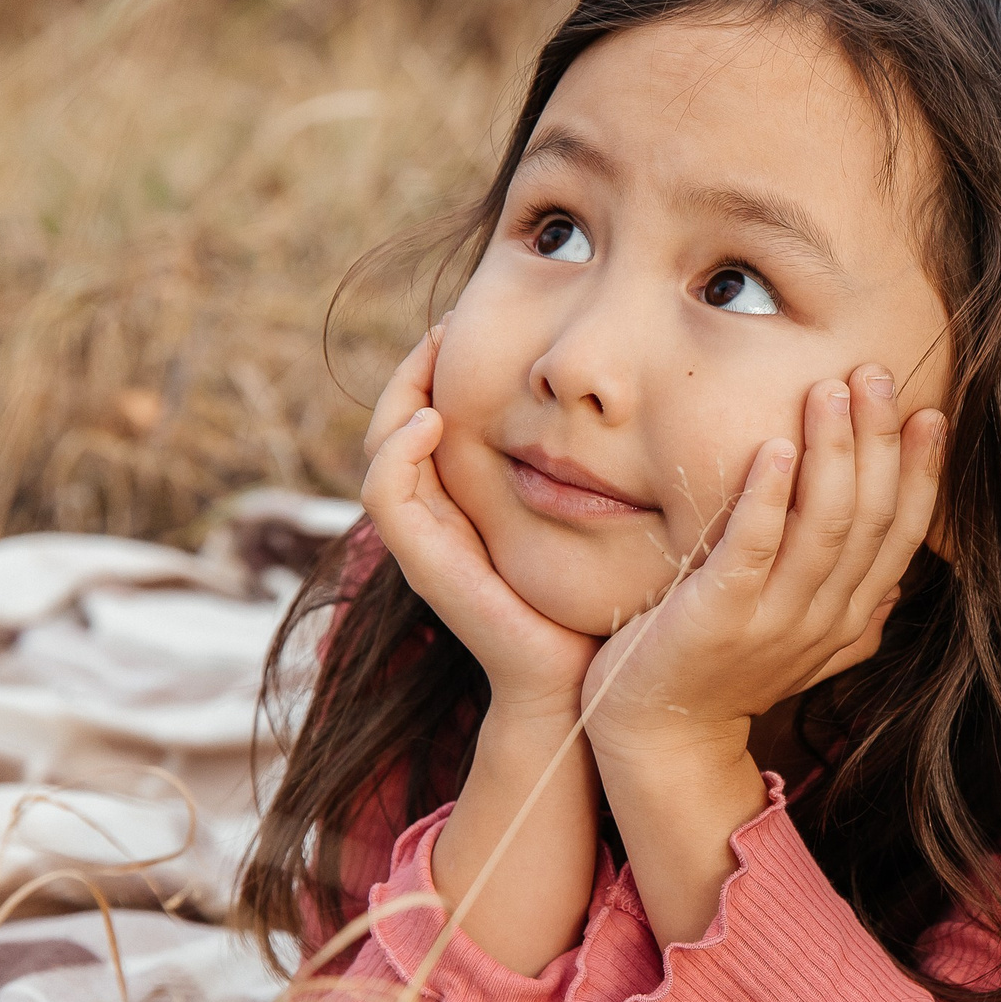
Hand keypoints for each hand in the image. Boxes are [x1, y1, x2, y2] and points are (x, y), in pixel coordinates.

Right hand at [359, 321, 598, 714]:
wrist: (577, 678)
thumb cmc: (591, 599)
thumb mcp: (590, 513)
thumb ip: (586, 467)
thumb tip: (621, 406)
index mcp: (467, 501)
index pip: (430, 416)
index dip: (441, 369)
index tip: (473, 322)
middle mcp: (437, 515)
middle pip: (396, 420)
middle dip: (416, 367)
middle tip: (448, 323)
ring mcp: (424, 538)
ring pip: (379, 446)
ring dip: (399, 393)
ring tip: (434, 351)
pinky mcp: (424, 561)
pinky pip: (386, 492)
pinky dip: (398, 449)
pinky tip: (433, 420)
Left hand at [579, 364, 943, 773]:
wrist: (659, 737)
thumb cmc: (722, 674)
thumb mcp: (801, 648)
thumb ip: (852, 618)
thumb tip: (896, 588)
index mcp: (848, 616)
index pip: (903, 535)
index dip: (921, 473)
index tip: (928, 414)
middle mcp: (822, 617)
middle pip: (869, 517)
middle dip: (878, 440)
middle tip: (876, 374)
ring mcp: (772, 619)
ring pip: (823, 526)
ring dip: (832, 453)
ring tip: (829, 391)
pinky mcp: (718, 615)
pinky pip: (753, 549)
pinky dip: (769, 497)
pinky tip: (777, 448)